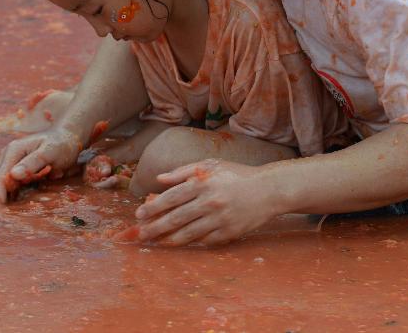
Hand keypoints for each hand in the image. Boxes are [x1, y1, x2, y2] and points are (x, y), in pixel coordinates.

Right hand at [0, 126, 82, 202]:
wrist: (68, 138)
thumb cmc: (61, 144)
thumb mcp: (49, 152)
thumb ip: (32, 163)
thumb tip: (13, 174)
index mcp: (14, 150)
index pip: (0, 174)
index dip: (0, 190)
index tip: (4, 204)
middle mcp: (9, 155)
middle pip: (0, 179)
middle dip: (4, 193)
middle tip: (13, 207)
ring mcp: (13, 162)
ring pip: (5, 182)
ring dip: (11, 192)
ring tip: (20, 201)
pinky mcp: (19, 168)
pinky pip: (14, 182)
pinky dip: (17, 190)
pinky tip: (23, 196)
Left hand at [134, 160, 274, 245]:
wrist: (268, 189)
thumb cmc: (236, 174)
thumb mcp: (210, 165)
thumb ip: (183, 171)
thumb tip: (159, 179)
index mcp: (202, 183)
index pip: (170, 198)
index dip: (152, 207)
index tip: (139, 214)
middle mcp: (209, 202)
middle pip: (175, 218)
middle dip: (154, 227)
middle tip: (141, 234)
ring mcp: (219, 219)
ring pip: (188, 234)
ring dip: (168, 239)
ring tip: (156, 241)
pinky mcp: (229, 232)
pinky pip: (205, 241)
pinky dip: (191, 242)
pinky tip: (179, 243)